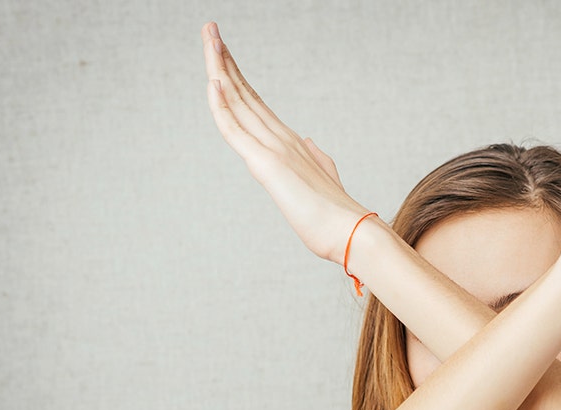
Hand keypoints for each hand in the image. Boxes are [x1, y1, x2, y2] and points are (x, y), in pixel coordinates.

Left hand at [202, 22, 368, 263]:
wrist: (351, 232)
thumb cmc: (336, 215)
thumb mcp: (323, 179)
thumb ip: (315, 157)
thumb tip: (308, 143)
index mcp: (288, 143)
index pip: (254, 101)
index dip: (236, 75)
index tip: (222, 50)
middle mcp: (280, 138)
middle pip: (243, 91)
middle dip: (223, 58)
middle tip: (209, 28)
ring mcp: (273, 148)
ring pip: (237, 101)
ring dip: (220, 68)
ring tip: (209, 37)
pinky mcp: (266, 164)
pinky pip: (236, 131)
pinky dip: (221, 106)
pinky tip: (212, 82)